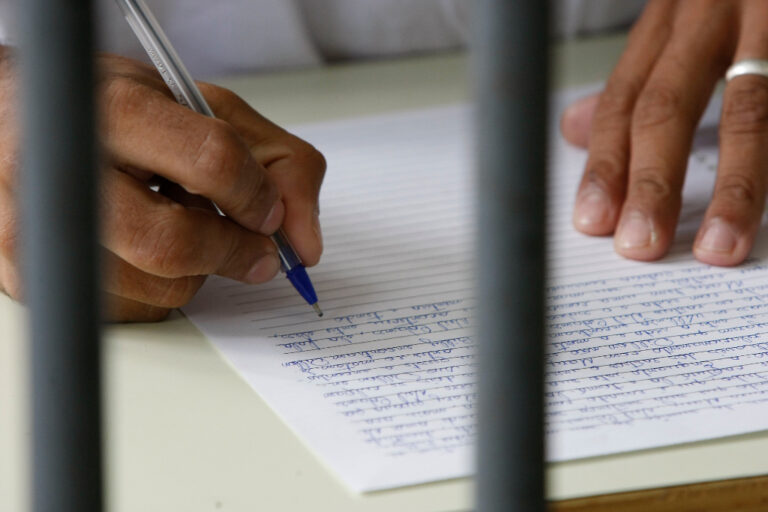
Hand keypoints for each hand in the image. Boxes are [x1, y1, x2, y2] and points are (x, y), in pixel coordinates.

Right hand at [0, 52, 324, 320]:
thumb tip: (306, 246)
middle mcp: (67, 172)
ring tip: (178, 226)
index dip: (256, 193)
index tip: (268, 211)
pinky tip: (144, 248)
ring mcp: (40, 232)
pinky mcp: (35, 281)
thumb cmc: (130, 115)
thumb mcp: (208, 112)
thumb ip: (278, 163)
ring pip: (160, 286)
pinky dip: (162, 288)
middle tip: (255, 251)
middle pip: (175, 242)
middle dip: (233, 252)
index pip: (210, 159)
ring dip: (197, 270)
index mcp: (116, 110)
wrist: (27, 122)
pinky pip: (135, 310)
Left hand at [560, 0, 767, 265]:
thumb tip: (571, 129)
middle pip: (667, 106)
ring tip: (719, 244)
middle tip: (640, 244)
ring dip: (733, 186)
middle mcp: (711, 15)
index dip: (606, 163)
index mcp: (670, 21)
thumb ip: (635, 80)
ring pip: (748, 111)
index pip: (623, 99)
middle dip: (650, 182)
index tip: (593, 220)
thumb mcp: (677, 23)